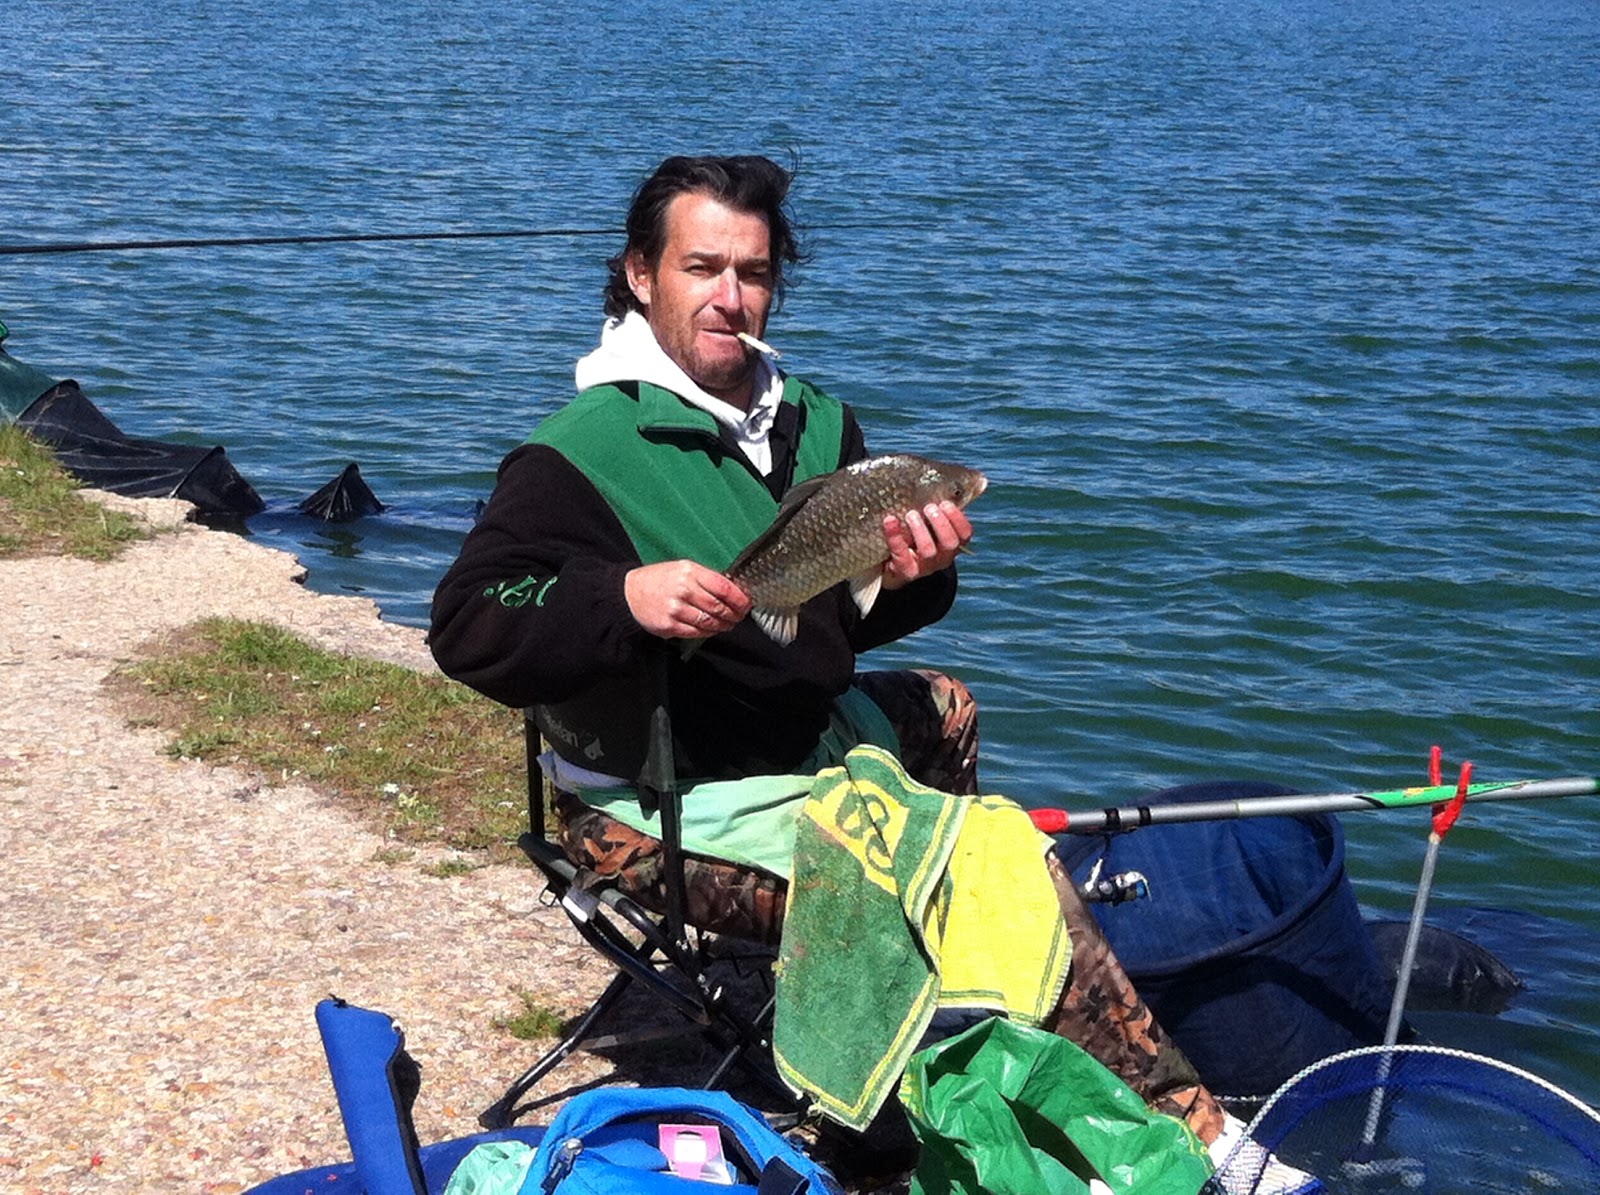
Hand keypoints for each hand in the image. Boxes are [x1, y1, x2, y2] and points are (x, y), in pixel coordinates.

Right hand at [624, 559, 751, 638]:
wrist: (630, 594)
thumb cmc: (660, 580)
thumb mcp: (683, 569)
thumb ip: (706, 578)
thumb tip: (734, 590)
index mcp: (690, 572)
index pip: (724, 586)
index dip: (740, 598)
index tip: (747, 603)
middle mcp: (684, 589)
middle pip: (719, 607)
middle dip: (734, 614)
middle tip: (739, 616)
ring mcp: (676, 609)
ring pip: (710, 622)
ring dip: (724, 625)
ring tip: (728, 623)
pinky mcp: (670, 626)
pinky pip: (697, 632)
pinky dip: (709, 632)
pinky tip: (712, 629)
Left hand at [881, 500, 971, 590]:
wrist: (892, 563)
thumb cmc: (914, 532)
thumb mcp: (928, 520)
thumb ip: (939, 502)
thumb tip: (963, 476)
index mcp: (952, 543)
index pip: (965, 533)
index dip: (958, 518)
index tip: (945, 502)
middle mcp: (943, 556)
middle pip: (950, 543)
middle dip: (941, 523)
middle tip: (929, 507)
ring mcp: (925, 566)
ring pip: (928, 551)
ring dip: (920, 530)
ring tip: (910, 514)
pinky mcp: (906, 571)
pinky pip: (902, 556)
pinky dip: (895, 536)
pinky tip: (889, 520)